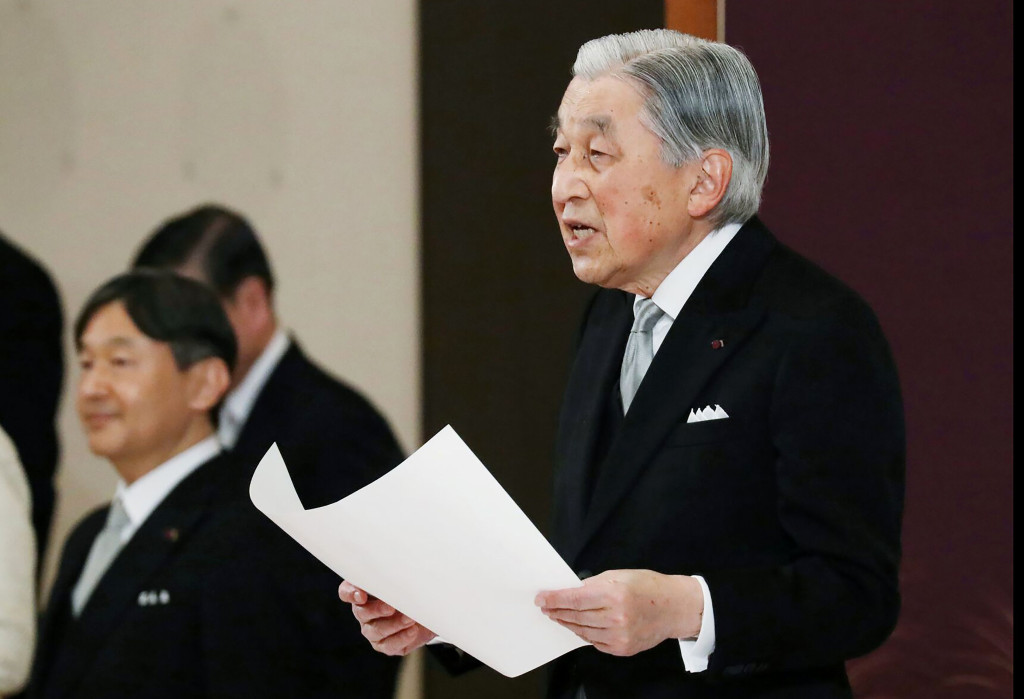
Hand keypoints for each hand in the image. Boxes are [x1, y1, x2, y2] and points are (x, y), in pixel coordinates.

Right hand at [338, 580, 435, 654]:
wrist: (425, 611)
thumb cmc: (410, 590)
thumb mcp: (403, 578)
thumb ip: (396, 574)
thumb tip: (401, 570)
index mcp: (363, 592)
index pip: (346, 592)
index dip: (350, 594)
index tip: (361, 595)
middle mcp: (364, 612)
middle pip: (362, 613)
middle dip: (377, 610)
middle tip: (392, 607)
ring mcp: (372, 630)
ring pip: (377, 630)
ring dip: (394, 624)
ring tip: (410, 618)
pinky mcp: (385, 645)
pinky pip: (389, 645)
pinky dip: (401, 638)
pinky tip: (412, 631)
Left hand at [535, 569, 702, 655]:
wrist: (674, 608)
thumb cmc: (648, 587)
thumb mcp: (619, 575)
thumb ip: (594, 584)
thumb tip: (571, 592)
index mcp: (614, 594)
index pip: (574, 599)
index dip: (554, 599)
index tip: (541, 599)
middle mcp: (615, 617)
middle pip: (575, 616)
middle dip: (557, 611)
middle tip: (545, 608)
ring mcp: (619, 635)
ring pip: (582, 631)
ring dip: (567, 623)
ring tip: (558, 616)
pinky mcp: (622, 649)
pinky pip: (595, 642)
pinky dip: (584, 633)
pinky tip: (578, 626)